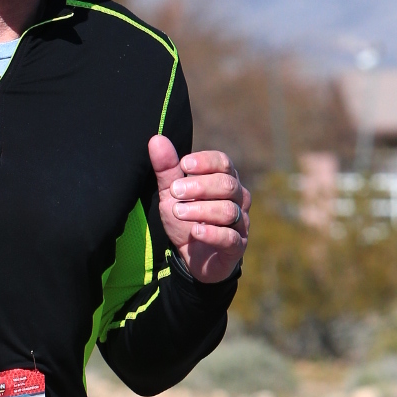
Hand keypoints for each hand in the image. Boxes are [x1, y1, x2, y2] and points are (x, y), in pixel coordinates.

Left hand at [149, 136, 249, 282]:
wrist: (193, 258)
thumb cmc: (187, 220)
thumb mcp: (172, 194)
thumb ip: (167, 169)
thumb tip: (156, 138)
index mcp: (225, 180)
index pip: (223, 163)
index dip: (205, 161)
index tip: (184, 164)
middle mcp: (238, 198)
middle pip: (227, 184)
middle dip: (199, 186)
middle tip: (175, 191)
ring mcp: (240, 223)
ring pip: (228, 210)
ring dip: (201, 210)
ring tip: (178, 212)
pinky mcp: (236, 247)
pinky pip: (230, 238)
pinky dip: (212, 234)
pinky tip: (195, 232)